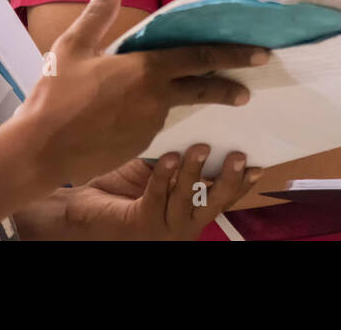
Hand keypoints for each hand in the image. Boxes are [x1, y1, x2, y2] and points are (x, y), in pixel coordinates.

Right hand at [13, 0, 268, 187]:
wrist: (39, 151)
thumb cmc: (54, 95)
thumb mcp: (72, 46)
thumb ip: (99, 14)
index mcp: (146, 69)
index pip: (200, 58)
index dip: (233, 55)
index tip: (260, 54)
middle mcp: (157, 98)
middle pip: (203, 88)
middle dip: (230, 85)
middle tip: (250, 86)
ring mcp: (151, 125)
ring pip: (174, 105)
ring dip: (184, 100)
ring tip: (183, 95)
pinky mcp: (140, 145)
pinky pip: (155, 124)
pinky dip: (156, 115)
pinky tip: (139, 113)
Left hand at [59, 146, 261, 239]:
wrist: (82, 210)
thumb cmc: (123, 186)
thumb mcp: (160, 168)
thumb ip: (182, 152)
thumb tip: (205, 113)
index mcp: (193, 210)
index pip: (226, 198)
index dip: (243, 182)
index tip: (258, 163)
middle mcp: (184, 224)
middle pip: (215, 202)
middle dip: (228, 179)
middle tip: (237, 155)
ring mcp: (163, 228)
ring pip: (187, 198)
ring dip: (195, 172)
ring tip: (200, 147)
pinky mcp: (140, 225)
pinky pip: (156, 196)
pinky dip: (164, 175)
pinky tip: (168, 156)